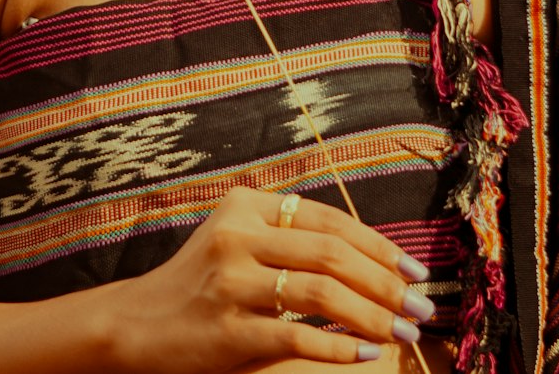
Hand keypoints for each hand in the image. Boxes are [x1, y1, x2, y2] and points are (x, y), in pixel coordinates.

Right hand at [107, 186, 433, 372]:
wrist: (137, 324)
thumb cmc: (199, 283)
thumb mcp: (237, 240)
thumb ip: (288, 237)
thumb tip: (370, 255)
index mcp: (246, 205)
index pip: (329, 219)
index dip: (378, 244)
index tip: (413, 269)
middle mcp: (238, 235)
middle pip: (332, 253)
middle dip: (386, 282)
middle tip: (421, 306)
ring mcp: (231, 281)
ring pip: (321, 293)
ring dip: (373, 314)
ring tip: (404, 331)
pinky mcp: (227, 329)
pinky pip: (298, 337)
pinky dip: (339, 347)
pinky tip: (367, 353)